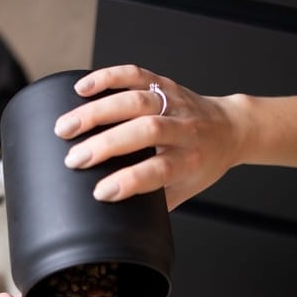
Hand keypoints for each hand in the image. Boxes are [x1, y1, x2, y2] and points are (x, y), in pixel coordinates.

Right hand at [53, 64, 248, 209]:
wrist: (231, 128)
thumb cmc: (202, 164)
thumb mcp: (185, 189)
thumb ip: (155, 202)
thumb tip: (119, 221)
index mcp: (191, 161)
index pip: (160, 171)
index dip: (130, 181)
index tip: (100, 193)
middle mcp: (185, 129)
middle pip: (145, 131)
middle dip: (105, 145)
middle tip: (72, 159)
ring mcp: (174, 101)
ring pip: (136, 100)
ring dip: (96, 112)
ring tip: (65, 127)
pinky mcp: (164, 82)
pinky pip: (135, 74)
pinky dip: (106, 78)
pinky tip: (81, 89)